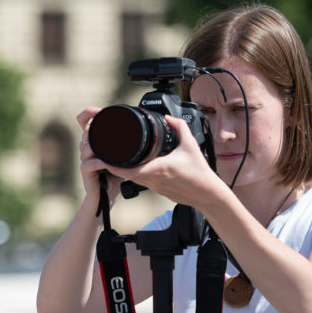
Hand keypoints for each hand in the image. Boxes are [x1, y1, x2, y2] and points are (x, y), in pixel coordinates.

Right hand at [76, 107, 122, 208]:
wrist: (106, 195)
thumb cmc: (114, 174)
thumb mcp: (121, 155)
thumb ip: (125, 143)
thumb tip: (141, 129)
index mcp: (93, 140)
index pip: (83, 120)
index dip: (89, 113)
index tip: (98, 111)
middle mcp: (86, 147)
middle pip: (85, 130)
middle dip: (95, 126)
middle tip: (108, 126)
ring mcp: (84, 159)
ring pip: (87, 145)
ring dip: (98, 143)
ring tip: (111, 145)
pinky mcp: (85, 171)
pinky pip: (91, 163)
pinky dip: (101, 162)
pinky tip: (108, 163)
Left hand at [103, 115, 221, 208]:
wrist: (207, 194)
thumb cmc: (199, 173)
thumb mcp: (190, 145)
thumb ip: (179, 127)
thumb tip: (169, 117)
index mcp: (156, 169)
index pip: (125, 170)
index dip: (111, 164)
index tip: (104, 156)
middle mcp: (152, 179)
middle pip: (125, 174)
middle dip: (114, 165)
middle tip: (107, 154)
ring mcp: (154, 187)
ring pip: (133, 178)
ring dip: (125, 170)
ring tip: (120, 159)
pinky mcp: (159, 191)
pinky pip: (143, 182)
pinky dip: (137, 174)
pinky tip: (139, 167)